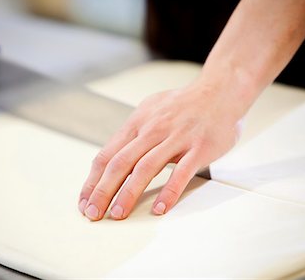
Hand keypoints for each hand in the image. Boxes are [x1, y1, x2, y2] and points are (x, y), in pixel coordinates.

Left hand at [78, 81, 242, 220]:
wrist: (219, 91)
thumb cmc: (183, 104)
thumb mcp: (150, 110)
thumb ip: (132, 133)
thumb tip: (112, 155)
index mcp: (137, 123)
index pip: (107, 155)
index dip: (92, 181)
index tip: (85, 201)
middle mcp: (152, 130)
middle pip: (120, 163)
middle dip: (102, 191)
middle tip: (93, 214)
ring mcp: (176, 139)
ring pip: (145, 168)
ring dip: (128, 193)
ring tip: (118, 214)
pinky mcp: (198, 148)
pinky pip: (181, 173)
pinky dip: (169, 192)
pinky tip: (159, 208)